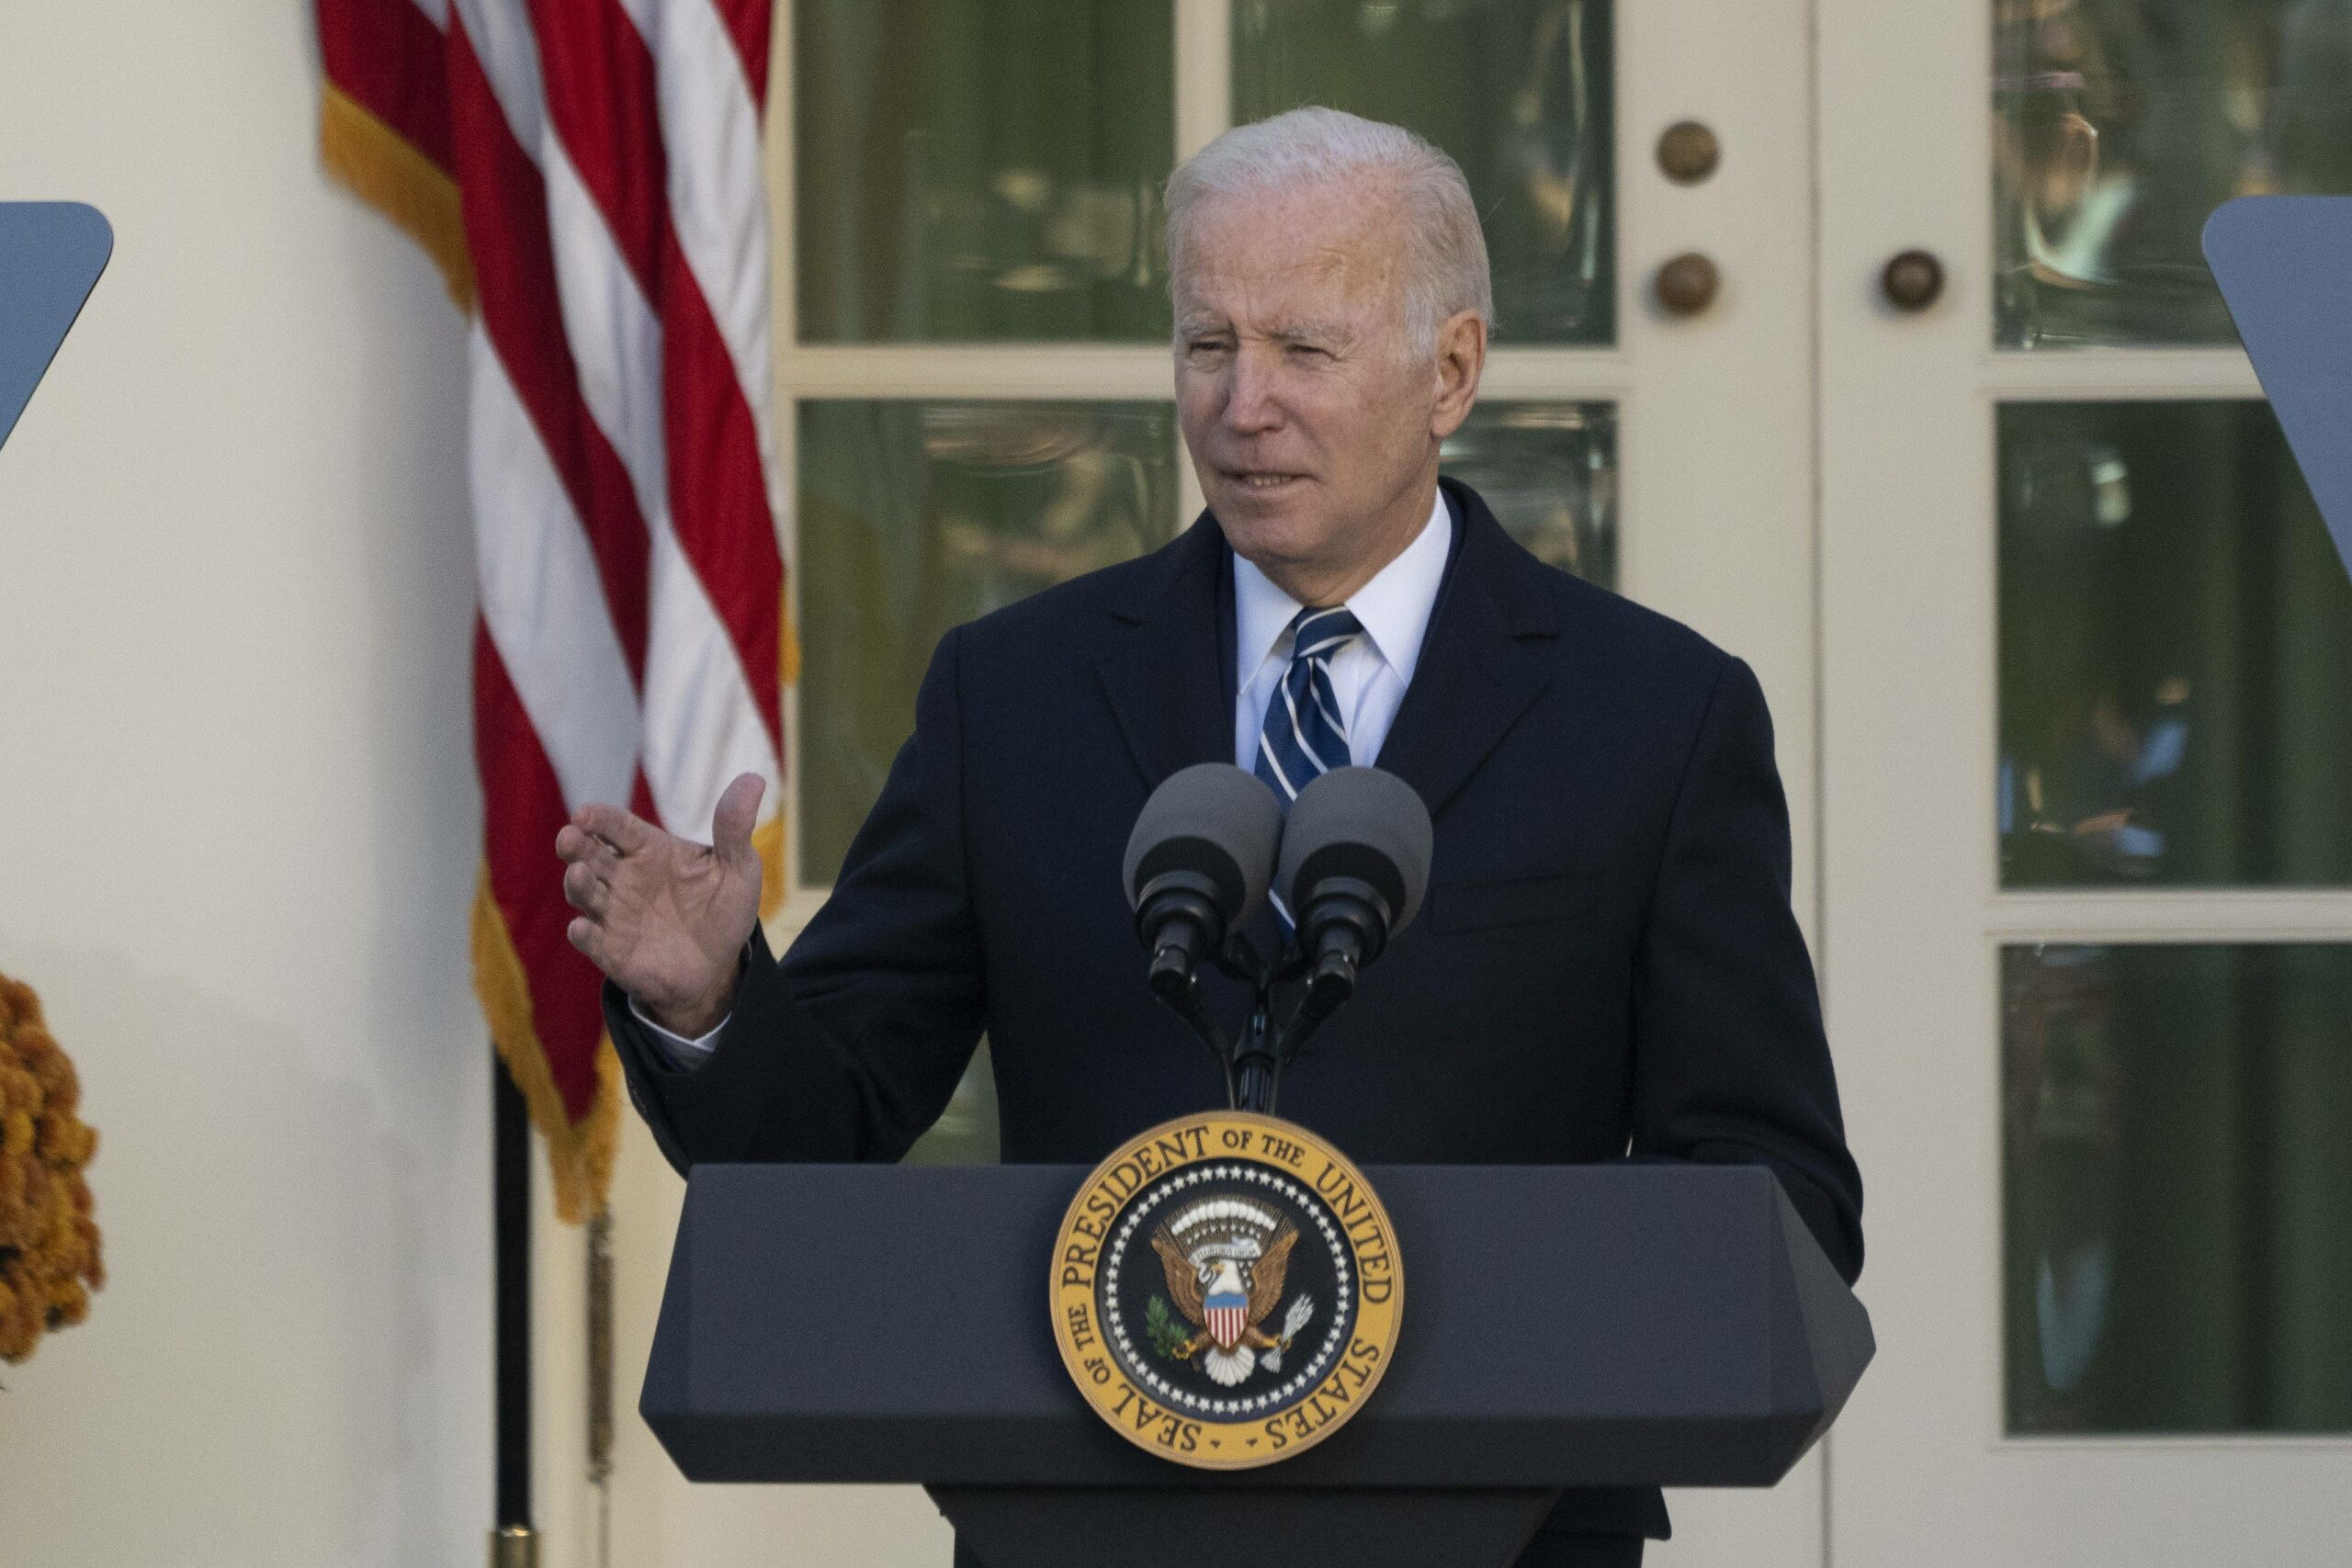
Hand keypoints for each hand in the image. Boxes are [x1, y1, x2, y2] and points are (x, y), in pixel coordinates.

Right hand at [556, 772, 764, 1036]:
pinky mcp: (611, 950)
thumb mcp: (738, 867)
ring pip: (584, 893)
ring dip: (577, 883)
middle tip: (570, 836)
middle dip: (576, 844)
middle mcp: (623, 877)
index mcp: (649, 849)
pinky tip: (581, 929)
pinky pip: (592, 940)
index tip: (585, 813)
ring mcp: (614, 913)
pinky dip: (584, 935)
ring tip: (580, 874)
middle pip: (590, 854)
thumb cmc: (723, 909)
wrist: (719, 967)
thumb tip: (754, 779)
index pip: (618, 826)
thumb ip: (735, 827)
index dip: (600, 818)